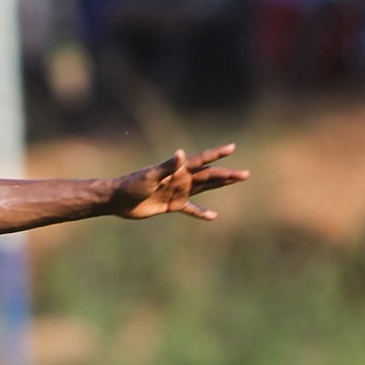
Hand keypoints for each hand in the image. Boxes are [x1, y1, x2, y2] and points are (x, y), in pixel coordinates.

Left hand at [111, 143, 248, 221]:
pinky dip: (201, 212)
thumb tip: (181, 153)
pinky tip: (212, 216)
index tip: (232, 147)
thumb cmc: (132, 185)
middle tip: (245, 174)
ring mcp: (178, 191)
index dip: (217, 153)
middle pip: (209, 176)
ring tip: (236, 181)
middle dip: (227, 175)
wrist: (119, 200)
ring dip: (220, 185)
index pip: (202, 160)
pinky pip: (190, 208)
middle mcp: (181, 179)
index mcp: (178, 169)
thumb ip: (167, 166)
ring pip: (204, 188)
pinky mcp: (172, 205)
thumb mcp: (150, 176)